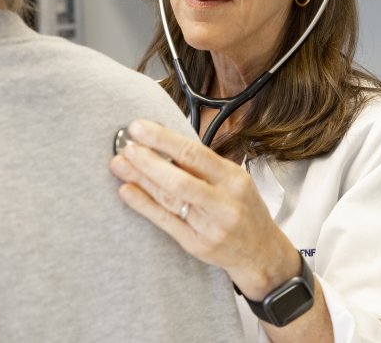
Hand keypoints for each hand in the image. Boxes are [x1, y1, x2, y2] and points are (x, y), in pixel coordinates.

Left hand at [109, 119, 300, 298]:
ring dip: (140, 180)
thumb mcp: (234, 181)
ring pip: (169, 199)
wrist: (261, 253)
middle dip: (148, 161)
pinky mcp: (196, 245)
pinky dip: (143, 205)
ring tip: (119, 164)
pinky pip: (165, 221)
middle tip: (126, 147)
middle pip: (179, 179)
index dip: (163, 139)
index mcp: (234, 179)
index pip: (194, 154)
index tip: (139, 127)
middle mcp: (224, 203)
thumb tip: (162, 143)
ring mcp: (210, 226)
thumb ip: (203, 165)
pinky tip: (127, 191)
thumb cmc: (243, 209)